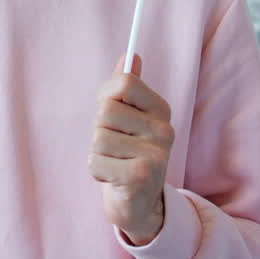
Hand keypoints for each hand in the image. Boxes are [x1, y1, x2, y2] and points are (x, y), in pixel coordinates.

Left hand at [88, 52, 173, 246]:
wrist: (140, 203)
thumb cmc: (128, 153)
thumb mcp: (130, 119)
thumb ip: (127, 88)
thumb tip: (130, 55)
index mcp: (160, 109)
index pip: (124, 82)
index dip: (106, 95)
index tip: (110, 112)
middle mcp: (164, 129)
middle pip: (105, 110)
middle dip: (100, 129)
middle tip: (115, 145)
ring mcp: (155, 154)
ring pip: (98, 137)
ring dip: (98, 153)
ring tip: (115, 162)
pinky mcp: (140, 177)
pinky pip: (95, 161)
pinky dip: (97, 171)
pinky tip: (114, 178)